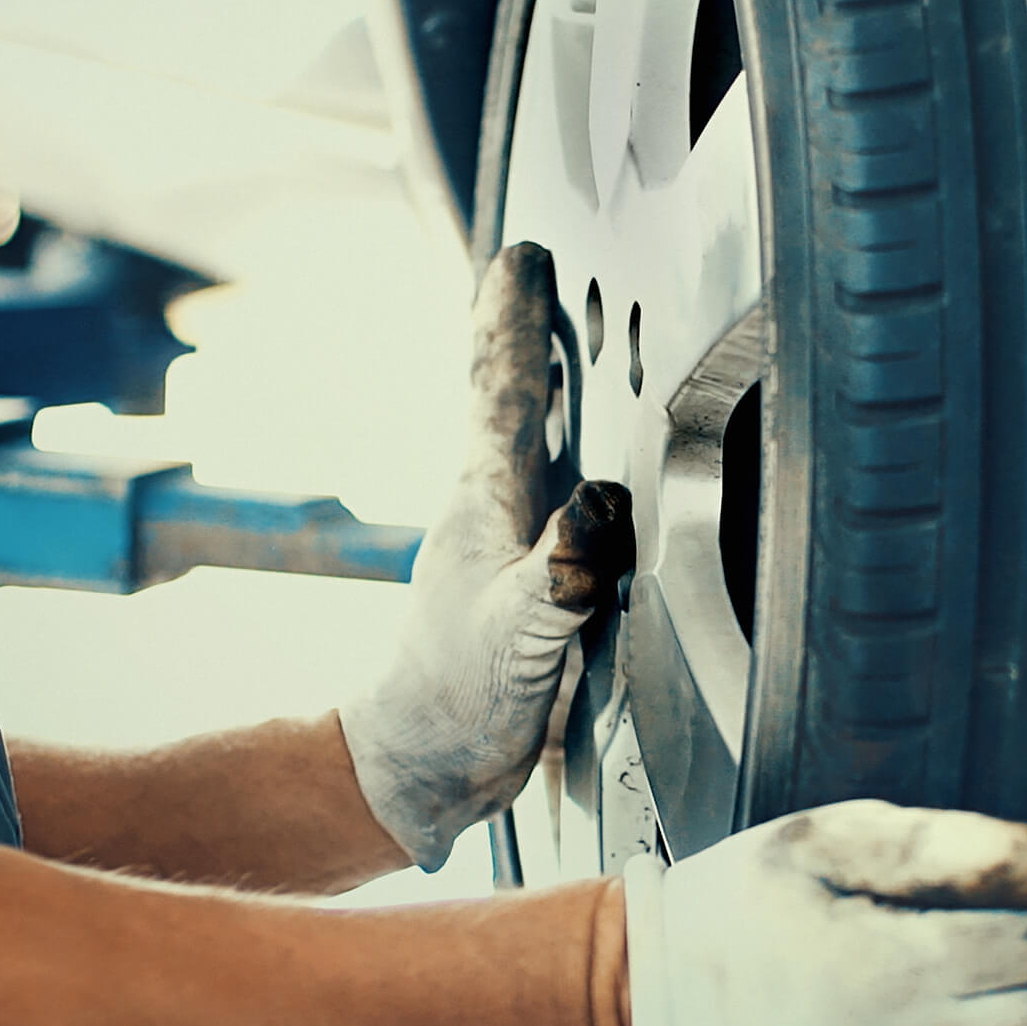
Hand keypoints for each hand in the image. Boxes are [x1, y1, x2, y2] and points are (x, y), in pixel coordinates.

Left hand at [342, 244, 634, 869]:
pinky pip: (551, 500)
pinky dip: (566, 463)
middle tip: (534, 273)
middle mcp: (491, 511)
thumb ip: (560, 570)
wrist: (424, 768)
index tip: (520, 256)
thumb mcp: (518, 634)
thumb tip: (602, 503)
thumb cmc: (458, 703)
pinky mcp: (520, 582)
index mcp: (486, 503)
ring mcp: (501, 544)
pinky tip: (586, 477)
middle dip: (524, 334)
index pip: (501, 389)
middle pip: (509, 399)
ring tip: (563, 346)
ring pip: (526, 444)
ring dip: (541, 390)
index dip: (513, 319)